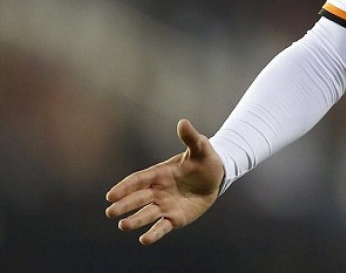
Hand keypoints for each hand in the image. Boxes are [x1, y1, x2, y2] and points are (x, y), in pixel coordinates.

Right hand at [105, 119, 223, 244]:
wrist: (217, 178)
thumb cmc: (205, 161)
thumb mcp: (201, 149)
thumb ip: (191, 138)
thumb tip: (183, 122)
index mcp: (160, 174)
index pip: (138, 180)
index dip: (124, 187)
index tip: (111, 195)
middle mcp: (158, 191)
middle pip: (138, 198)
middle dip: (124, 205)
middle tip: (110, 211)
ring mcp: (165, 206)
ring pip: (147, 214)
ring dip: (135, 220)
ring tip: (123, 225)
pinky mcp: (175, 219)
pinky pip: (162, 227)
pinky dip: (154, 234)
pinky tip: (144, 239)